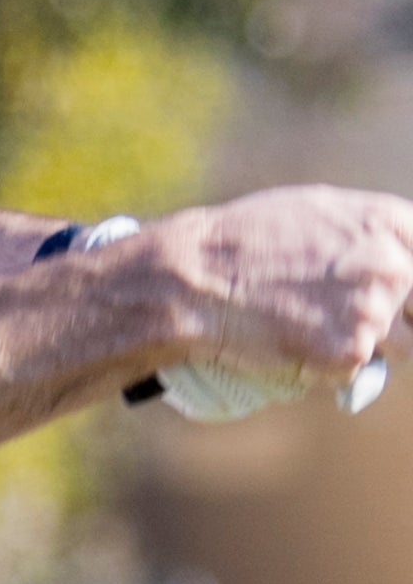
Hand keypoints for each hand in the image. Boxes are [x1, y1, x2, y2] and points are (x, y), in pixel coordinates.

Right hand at [156, 185, 412, 391]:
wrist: (192, 278)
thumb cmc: (242, 241)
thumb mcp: (316, 212)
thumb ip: (368, 233)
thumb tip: (398, 258)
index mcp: (389, 221)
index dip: (410, 288)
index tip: (398, 303)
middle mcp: (393, 264)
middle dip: (398, 320)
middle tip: (349, 320)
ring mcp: (374, 310)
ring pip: (400, 347)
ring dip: (363, 345)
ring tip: (310, 328)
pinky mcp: (350, 352)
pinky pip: (358, 371)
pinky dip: (326, 366)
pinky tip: (290, 341)